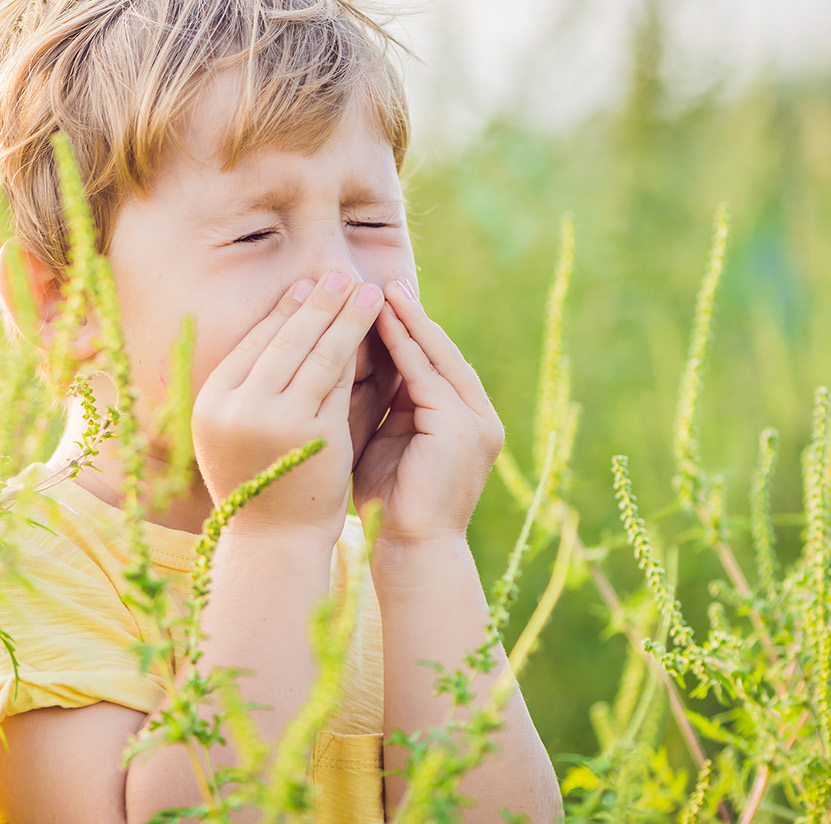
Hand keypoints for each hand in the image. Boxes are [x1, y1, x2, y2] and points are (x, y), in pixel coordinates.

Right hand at [191, 271, 383, 543]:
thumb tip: (295, 324)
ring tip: (365, 290)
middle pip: (283, 341)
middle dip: (316, 303)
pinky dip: (355, 351)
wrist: (275, 542)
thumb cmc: (265, 483)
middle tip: (339, 273)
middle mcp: (234, 406)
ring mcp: (271, 419)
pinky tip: (372, 329)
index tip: (306, 287)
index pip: (254, 344)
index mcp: (210, 402)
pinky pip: (336, 380)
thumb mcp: (249, 429)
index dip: (284, 312)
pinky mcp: (309, 433)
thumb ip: (267, 385)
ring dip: (343, 316)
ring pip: (314, 354)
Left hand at [353, 280, 503, 547]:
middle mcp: (479, 418)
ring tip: (380, 290)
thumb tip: (350, 362)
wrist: (411, 552)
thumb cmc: (388, 505)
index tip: (379, 300)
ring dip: (407, 323)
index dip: (409, 331)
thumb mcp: (385, 442)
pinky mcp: (461, 428)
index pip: (435, 364)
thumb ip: (381, 405)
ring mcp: (476, 422)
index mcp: (465, 423)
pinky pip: (426, 376)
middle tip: (383, 279)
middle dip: (412, 316)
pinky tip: (380, 323)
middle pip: (442, 354)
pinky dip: (403, 348)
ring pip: (437, 358)